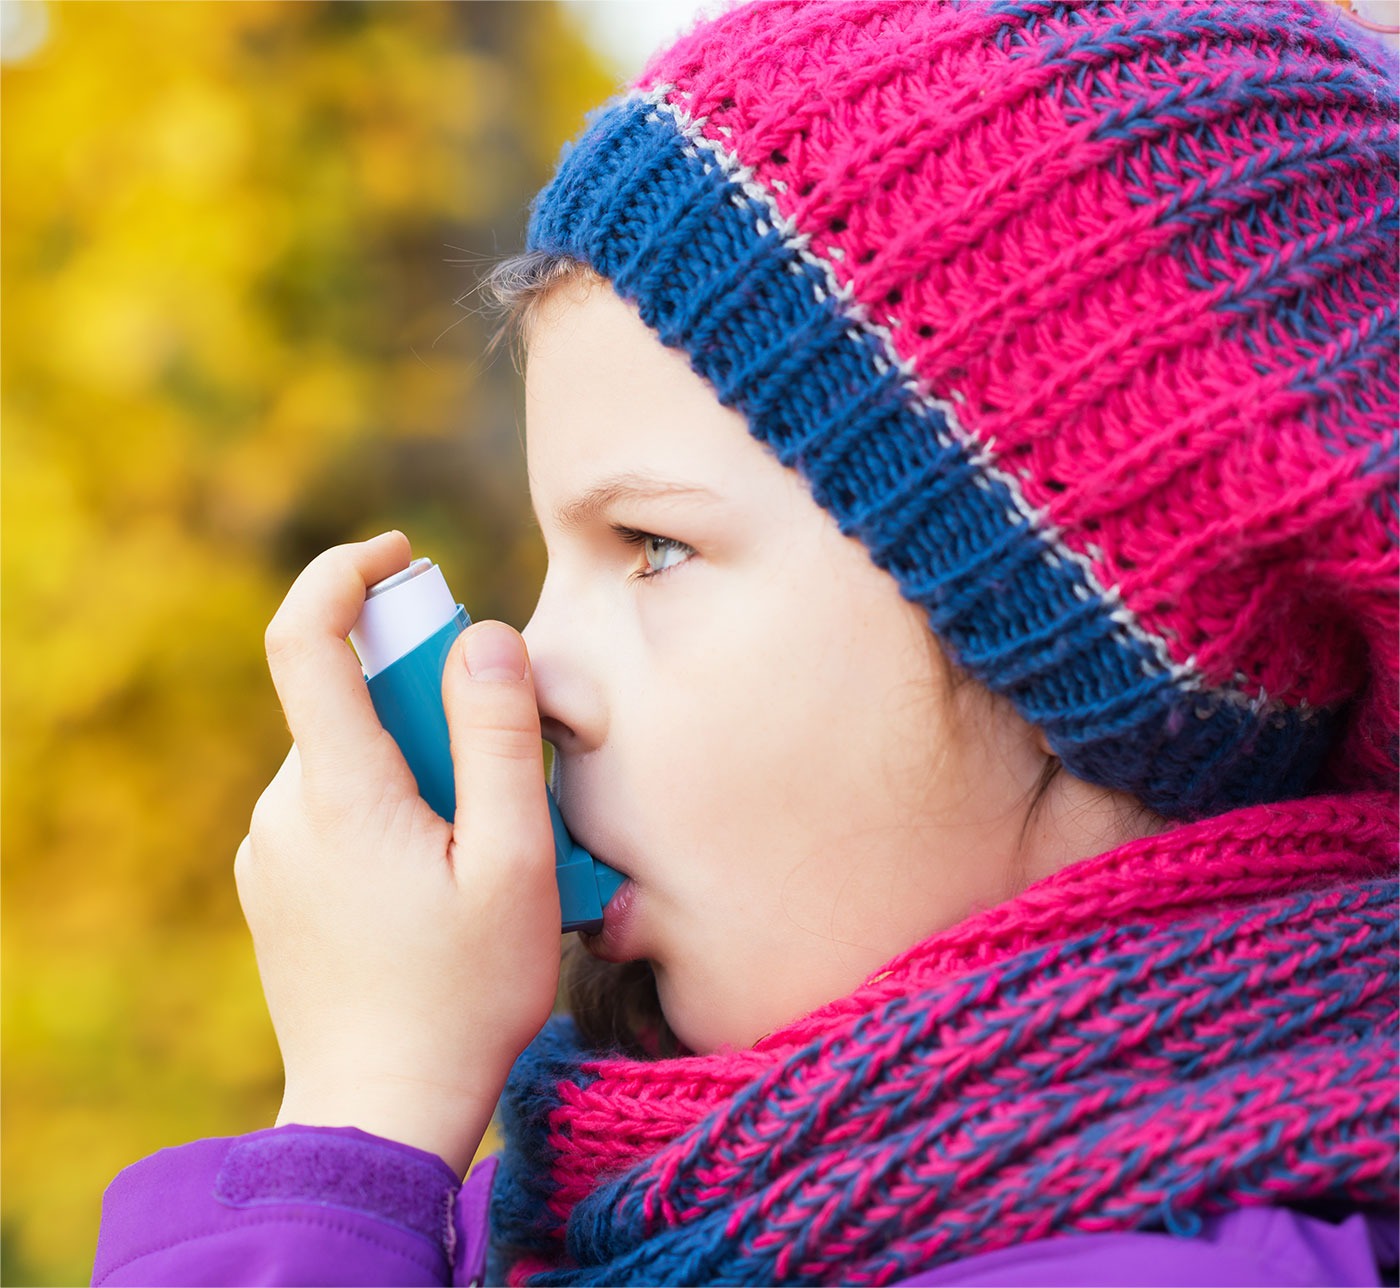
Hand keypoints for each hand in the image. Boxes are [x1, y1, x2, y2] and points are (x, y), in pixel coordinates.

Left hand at [234, 532, 560, 1174]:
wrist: (380, 1113)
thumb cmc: (463, 993)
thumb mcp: (513, 862)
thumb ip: (499, 737)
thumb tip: (485, 636)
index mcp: (339, 792)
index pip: (304, 637)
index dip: (347, 573)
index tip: (404, 555)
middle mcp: (286, 808)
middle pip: (348, 698)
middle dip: (427, 695)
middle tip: (504, 759)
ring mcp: (273, 849)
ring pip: (349, 755)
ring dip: (416, 759)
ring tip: (481, 843)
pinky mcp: (277, 883)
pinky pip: (335, 804)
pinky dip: (391, 801)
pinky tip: (439, 874)